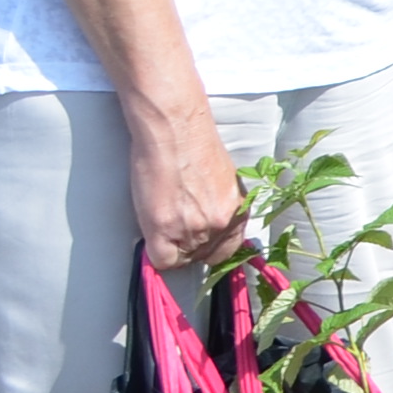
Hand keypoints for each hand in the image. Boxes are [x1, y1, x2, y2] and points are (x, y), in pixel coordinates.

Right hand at [127, 95, 247, 270]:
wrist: (174, 132)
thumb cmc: (196, 146)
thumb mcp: (225, 181)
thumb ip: (222, 206)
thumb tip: (212, 222)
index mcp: (238, 211)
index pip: (229, 250)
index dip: (211, 247)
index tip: (200, 242)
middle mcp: (221, 224)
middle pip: (206, 256)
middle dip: (192, 248)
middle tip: (177, 228)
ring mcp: (194, 229)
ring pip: (182, 258)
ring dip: (171, 244)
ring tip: (163, 216)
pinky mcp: (165, 229)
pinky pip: (161, 260)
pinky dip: (155, 253)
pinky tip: (153, 233)